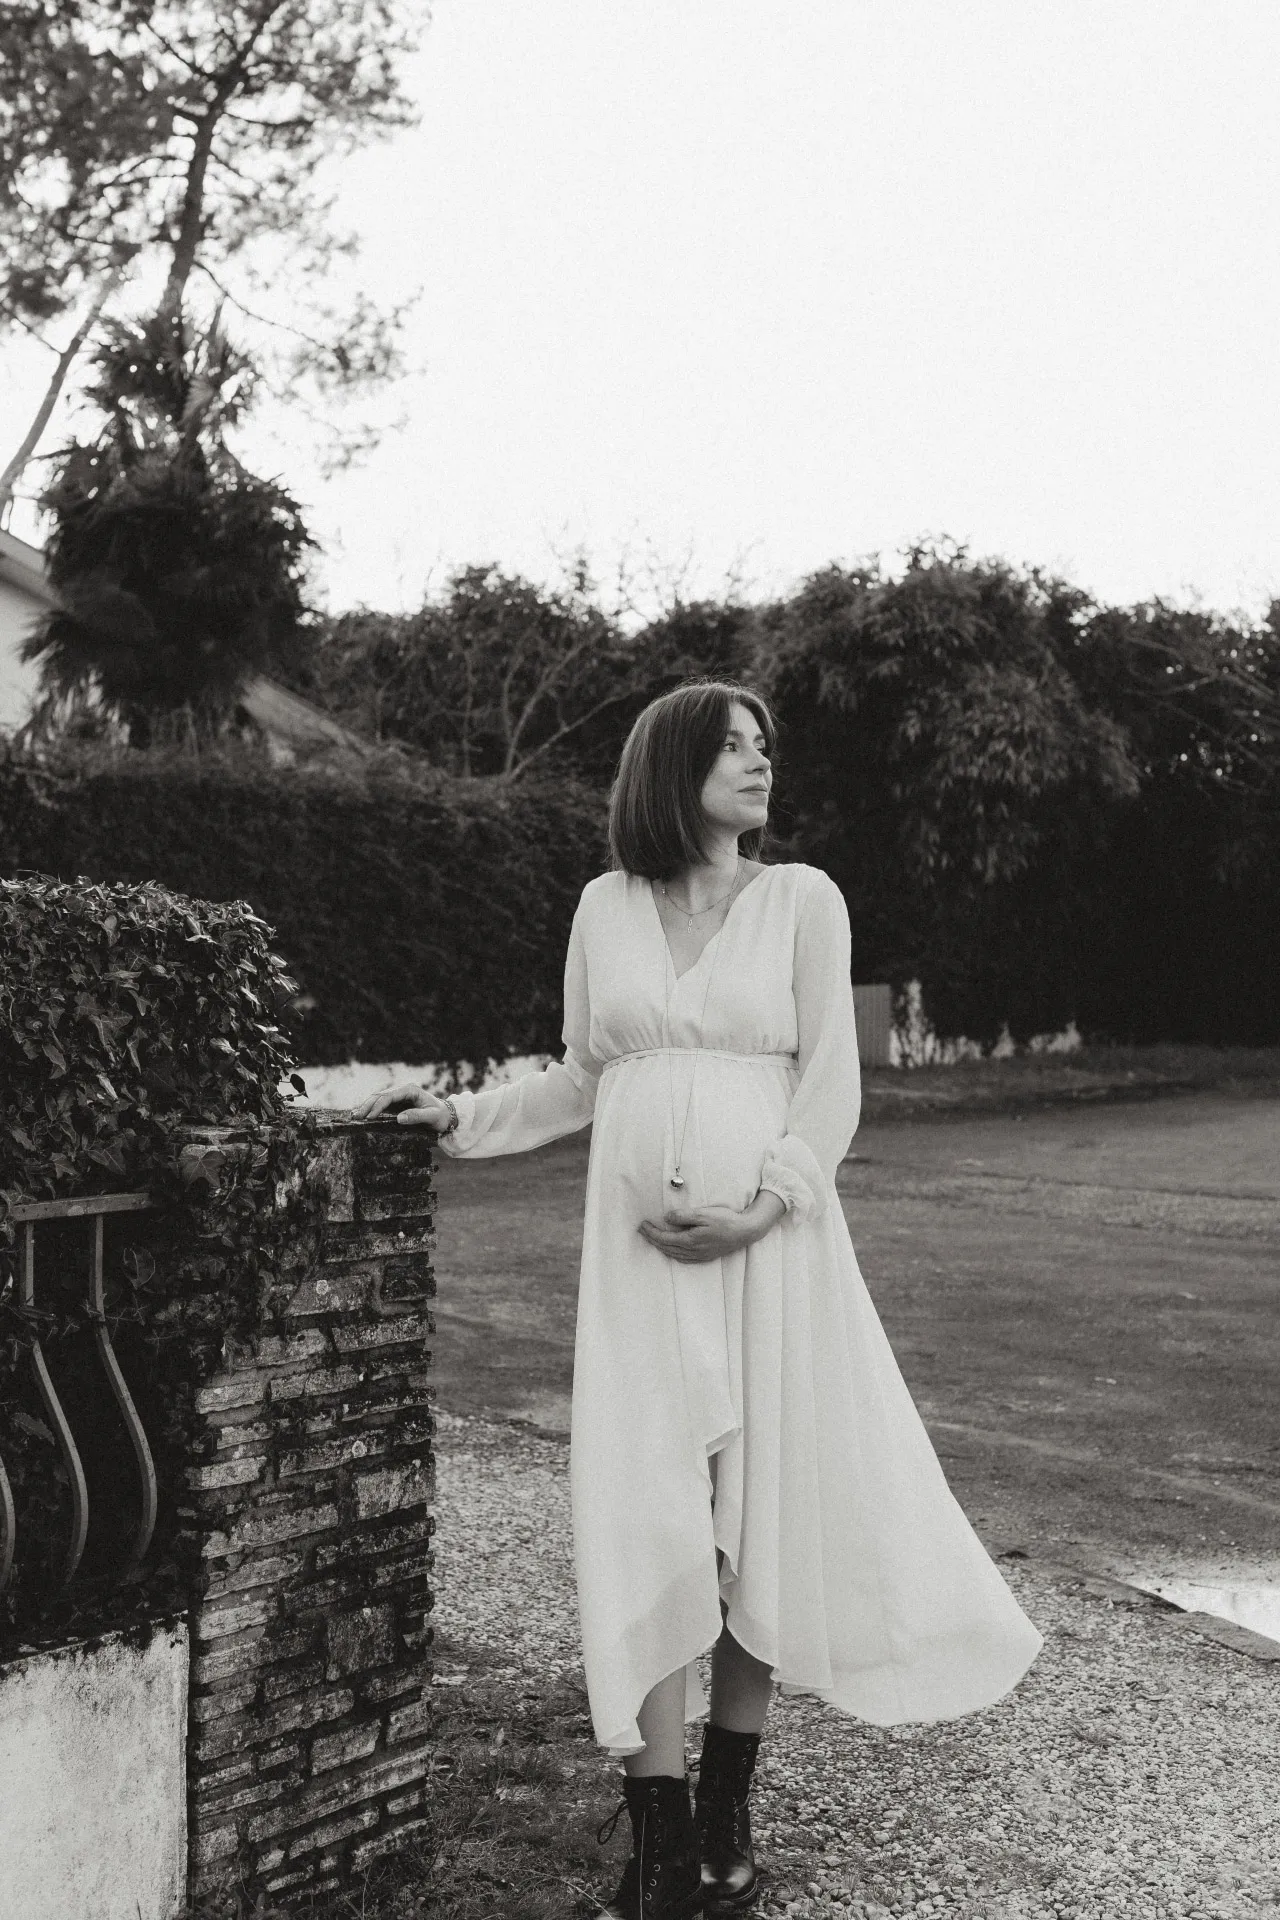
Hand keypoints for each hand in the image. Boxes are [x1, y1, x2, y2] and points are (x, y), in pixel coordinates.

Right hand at [353, 1082, 454, 1130]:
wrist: (446, 1116)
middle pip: (380, 1095)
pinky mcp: (397, 1103)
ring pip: (378, 1098)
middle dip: (367, 1105)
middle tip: (356, 1116)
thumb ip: (416, 1116)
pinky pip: (381, 1104)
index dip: (378, 1106)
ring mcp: (399, 1096)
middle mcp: (403, 1090)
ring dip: (366, 1106)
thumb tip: (399, 1118)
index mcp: (410, 1090)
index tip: (370, 1117)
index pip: (389, 1096)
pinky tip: (362, 1114)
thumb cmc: (440, 1116)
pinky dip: (371, 1109)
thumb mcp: (431, 1117)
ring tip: (355, 1115)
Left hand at [638, 1191, 785, 1264]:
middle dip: (652, 1239)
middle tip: (642, 1230)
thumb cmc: (725, 1220)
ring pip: (674, 1254)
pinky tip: (672, 1249)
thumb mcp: (703, 1213)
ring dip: (661, 1247)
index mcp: (691, 1241)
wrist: (745, 1231)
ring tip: (653, 1238)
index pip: (664, 1238)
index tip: (642, 1225)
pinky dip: (673, 1253)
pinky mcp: (706, 1256)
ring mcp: (700, 1256)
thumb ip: (683, 1216)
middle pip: (666, 1247)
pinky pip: (683, 1258)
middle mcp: (693, 1251)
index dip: (651, 1232)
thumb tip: (666, 1219)